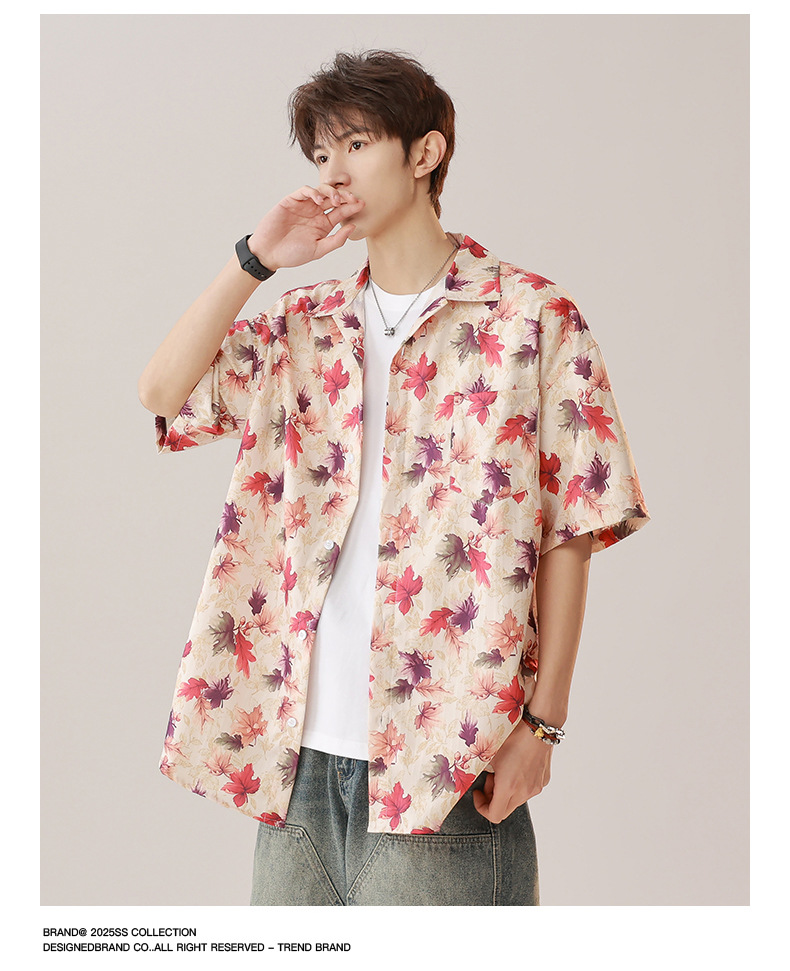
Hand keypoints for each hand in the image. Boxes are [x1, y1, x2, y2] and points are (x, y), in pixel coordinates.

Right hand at [247, 185, 364, 270]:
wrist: (269, 253)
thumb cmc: (292, 254)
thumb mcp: (318, 250)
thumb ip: (336, 240)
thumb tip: (353, 227)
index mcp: (324, 224)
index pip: (341, 212)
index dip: (352, 207)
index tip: (362, 204)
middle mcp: (316, 213)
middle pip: (334, 198)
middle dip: (345, 196)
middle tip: (353, 198)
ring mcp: (304, 205)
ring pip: (322, 191)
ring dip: (331, 192)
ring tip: (336, 200)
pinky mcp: (292, 201)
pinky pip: (305, 191)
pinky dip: (313, 192)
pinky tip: (319, 200)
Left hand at [472, 720, 551, 823]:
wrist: (538, 727)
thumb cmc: (514, 736)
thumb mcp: (490, 753)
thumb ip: (480, 769)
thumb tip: (474, 774)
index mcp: (508, 787)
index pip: (494, 815)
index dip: (481, 807)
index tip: (478, 793)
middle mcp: (524, 792)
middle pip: (504, 810)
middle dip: (492, 799)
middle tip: (489, 780)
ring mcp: (535, 788)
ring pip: (516, 800)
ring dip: (506, 791)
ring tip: (503, 769)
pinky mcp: (543, 781)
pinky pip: (527, 790)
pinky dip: (518, 785)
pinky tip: (516, 766)